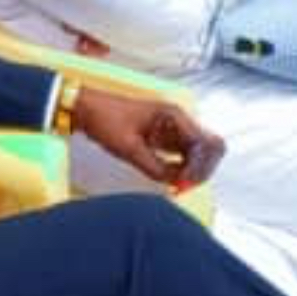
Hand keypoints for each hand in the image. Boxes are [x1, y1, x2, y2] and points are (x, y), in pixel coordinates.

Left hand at [71, 89, 225, 190]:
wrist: (86, 109)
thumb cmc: (105, 118)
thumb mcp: (128, 147)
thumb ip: (154, 166)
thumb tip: (175, 182)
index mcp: (174, 116)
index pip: (206, 144)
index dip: (199, 166)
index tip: (183, 182)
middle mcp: (179, 121)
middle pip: (210, 148)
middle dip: (202, 170)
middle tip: (183, 186)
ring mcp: (174, 130)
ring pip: (199, 154)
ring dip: (193, 171)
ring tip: (177, 185)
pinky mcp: (165, 139)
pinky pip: (185, 156)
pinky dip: (183, 170)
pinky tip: (172, 180)